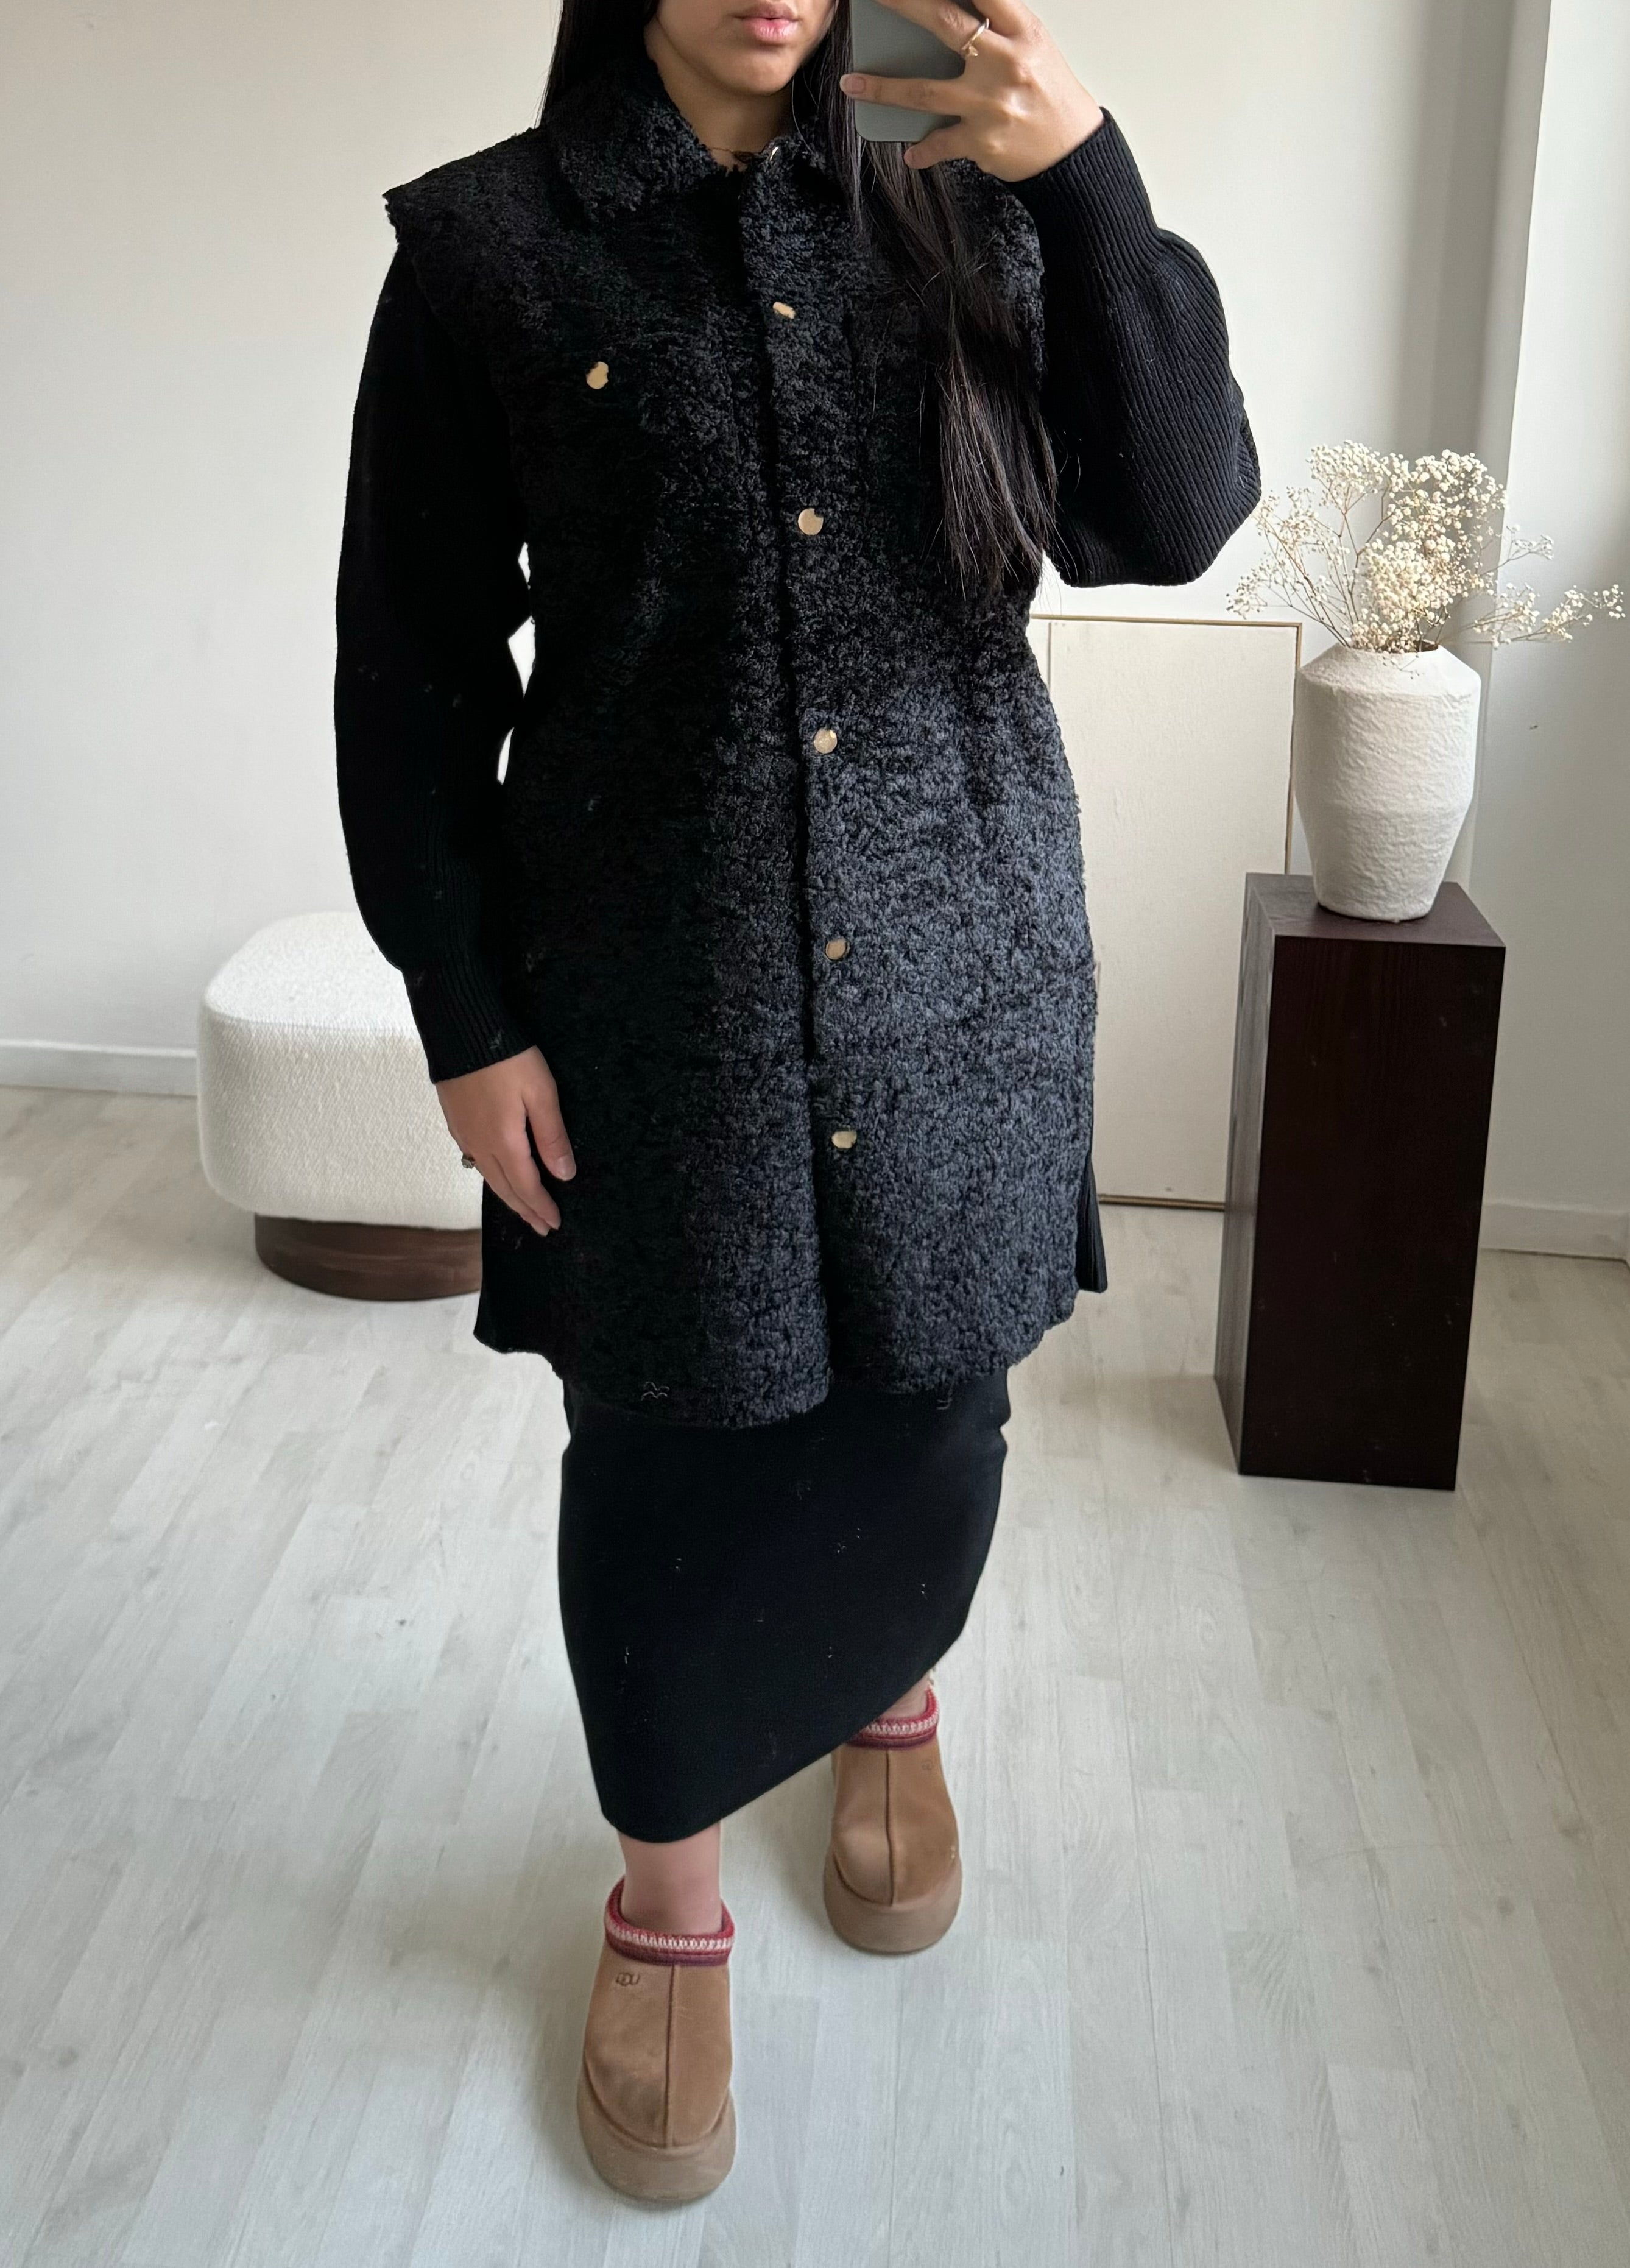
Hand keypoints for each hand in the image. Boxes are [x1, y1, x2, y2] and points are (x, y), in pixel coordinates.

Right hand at [436, 1046, 574, 1237]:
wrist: (461, 1029)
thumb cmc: (506, 1057)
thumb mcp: (541, 1092)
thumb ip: (552, 1135)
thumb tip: (564, 1175)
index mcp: (504, 1141)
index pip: (527, 1186)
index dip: (541, 1206)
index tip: (554, 1223)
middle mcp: (479, 1144)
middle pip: (505, 1188)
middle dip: (525, 1210)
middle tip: (541, 1228)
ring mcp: (464, 1133)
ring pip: (488, 1176)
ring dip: (507, 1196)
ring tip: (522, 1209)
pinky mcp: (455, 1121)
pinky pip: (475, 1159)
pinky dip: (491, 1175)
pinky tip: (496, 1174)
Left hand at [838, 0, 1102, 181]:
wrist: (1074, 151)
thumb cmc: (1049, 93)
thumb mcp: (1033, 46)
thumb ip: (996, 26)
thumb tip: (946, 14)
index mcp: (1023, 31)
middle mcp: (1006, 63)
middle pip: (945, 23)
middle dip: (903, 5)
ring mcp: (991, 104)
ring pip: (924, 92)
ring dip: (883, 88)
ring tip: (852, 84)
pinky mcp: (983, 142)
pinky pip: (941, 144)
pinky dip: (922, 150)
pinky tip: (910, 152)